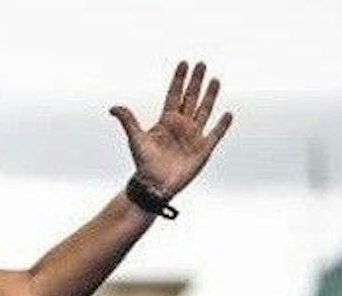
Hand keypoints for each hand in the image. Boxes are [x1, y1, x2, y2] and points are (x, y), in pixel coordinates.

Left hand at [110, 61, 232, 199]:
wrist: (154, 185)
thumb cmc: (143, 163)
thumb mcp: (136, 139)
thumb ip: (128, 121)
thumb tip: (113, 107)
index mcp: (166, 121)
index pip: (174, 95)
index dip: (179, 79)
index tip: (184, 63)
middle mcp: (181, 125)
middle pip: (190, 98)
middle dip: (196, 81)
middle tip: (201, 64)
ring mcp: (193, 136)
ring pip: (204, 111)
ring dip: (210, 96)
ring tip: (215, 80)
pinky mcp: (203, 149)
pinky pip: (215, 134)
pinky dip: (222, 125)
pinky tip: (227, 114)